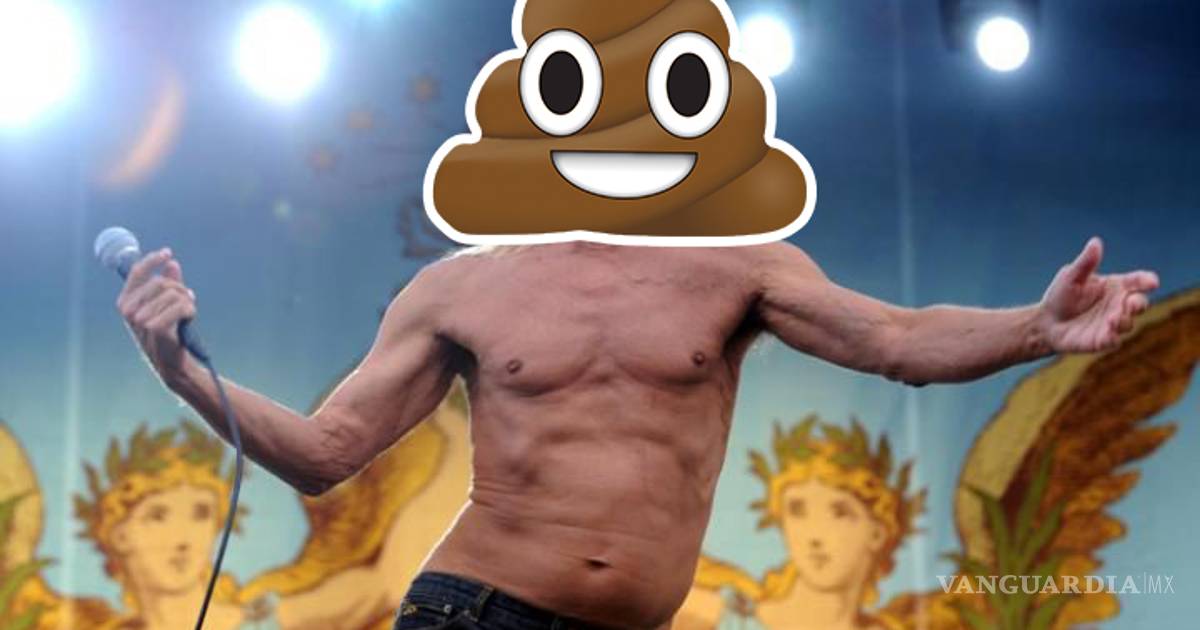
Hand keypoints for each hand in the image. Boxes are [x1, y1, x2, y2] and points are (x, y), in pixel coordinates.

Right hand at [116, 248, 197, 379]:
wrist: (172, 363)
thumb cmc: (168, 334)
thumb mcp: (165, 306)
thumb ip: (168, 284)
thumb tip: (172, 263)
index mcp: (125, 302)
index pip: (137, 272)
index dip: (153, 260)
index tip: (168, 252)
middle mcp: (128, 309)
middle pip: (161, 282)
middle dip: (179, 289)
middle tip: (187, 302)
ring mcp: (139, 319)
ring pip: (173, 293)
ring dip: (187, 302)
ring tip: (187, 316)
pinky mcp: (155, 327)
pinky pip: (181, 305)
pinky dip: (190, 311)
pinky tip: (189, 320)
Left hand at [1037, 237, 1158, 352]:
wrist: (1046, 321)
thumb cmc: (1061, 295)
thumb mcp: (1071, 276)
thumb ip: (1085, 263)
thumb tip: (1095, 242)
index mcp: (1116, 286)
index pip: (1137, 281)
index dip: (1147, 281)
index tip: (1152, 282)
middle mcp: (1119, 304)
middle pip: (1139, 303)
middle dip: (1139, 303)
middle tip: (1132, 303)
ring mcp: (1112, 323)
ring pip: (1128, 323)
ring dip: (1122, 320)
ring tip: (1112, 318)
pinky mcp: (1103, 340)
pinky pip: (1113, 341)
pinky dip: (1112, 337)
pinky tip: (1107, 333)